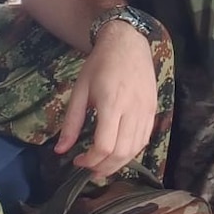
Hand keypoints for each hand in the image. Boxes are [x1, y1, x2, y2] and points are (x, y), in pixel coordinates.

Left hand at [55, 21, 158, 177]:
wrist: (127, 43)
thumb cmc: (100, 64)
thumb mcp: (79, 90)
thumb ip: (71, 123)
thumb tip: (60, 150)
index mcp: (111, 103)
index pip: (104, 145)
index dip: (90, 161)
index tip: (78, 161)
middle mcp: (132, 109)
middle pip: (122, 152)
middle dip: (104, 167)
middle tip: (90, 170)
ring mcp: (146, 110)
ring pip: (136, 149)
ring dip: (119, 163)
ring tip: (103, 166)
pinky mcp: (153, 110)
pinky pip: (145, 139)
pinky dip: (132, 151)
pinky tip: (119, 153)